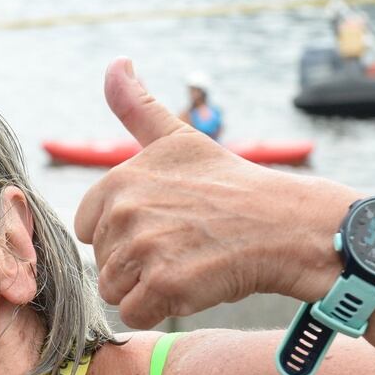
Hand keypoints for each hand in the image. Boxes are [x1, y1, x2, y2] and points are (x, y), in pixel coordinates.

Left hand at [74, 58, 354, 328]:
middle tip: (181, 243)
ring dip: (146, 287)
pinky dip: (159, 308)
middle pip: (103, 260)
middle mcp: (126, 211)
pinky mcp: (166, 285)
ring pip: (115, 289)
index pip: (87, 225)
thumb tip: (115, 62)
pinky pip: (135, 312)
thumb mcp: (180, 138)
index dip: (121, 231)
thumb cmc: (231, 185)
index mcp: (120, 179)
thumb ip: (137, 107)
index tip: (161, 221)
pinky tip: (190, 285)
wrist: (287, 227)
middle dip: (135, 261)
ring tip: (186, 263)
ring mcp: (145, 249)